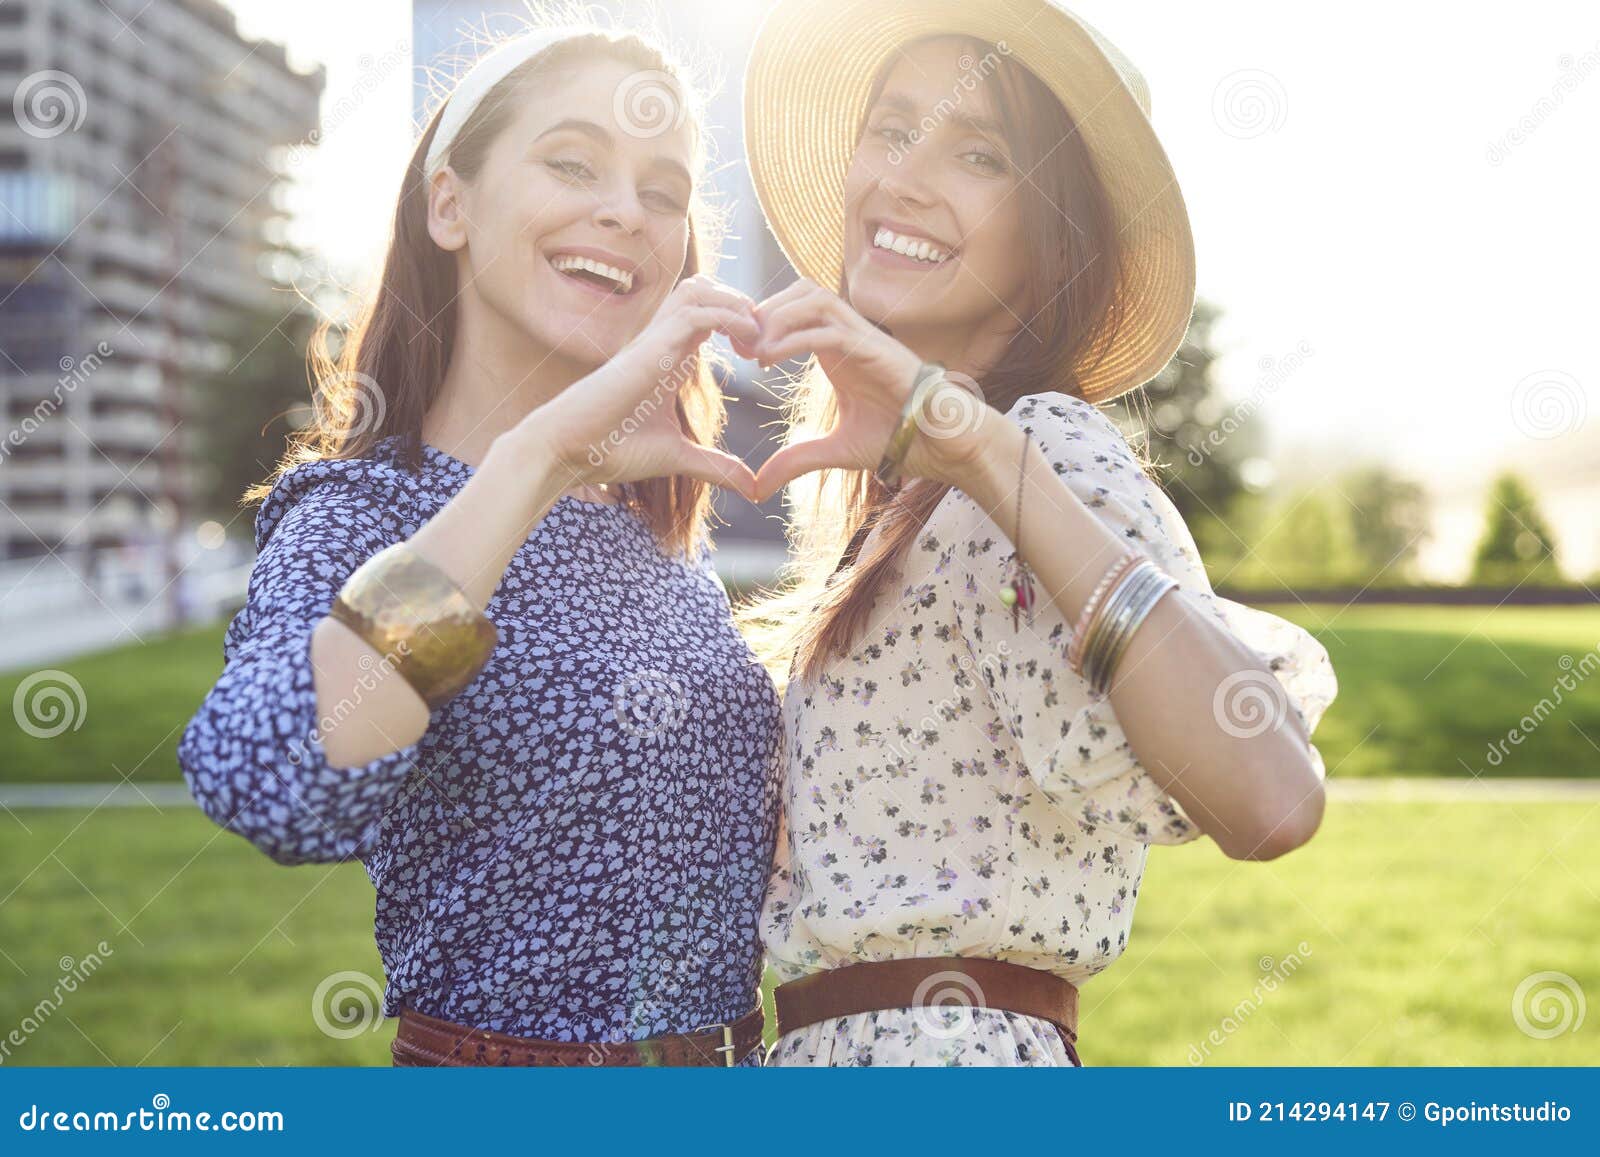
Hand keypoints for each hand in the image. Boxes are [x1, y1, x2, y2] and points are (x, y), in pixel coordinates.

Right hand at [522, 275, 762, 500]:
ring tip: (756, 335)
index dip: (741, 322)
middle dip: (741, 303)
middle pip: (704, 289)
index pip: (708, 314)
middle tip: (764, 339)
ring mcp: (655, 341)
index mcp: (670, 359)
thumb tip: (751, 486)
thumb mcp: (677, 457)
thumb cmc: (611, 449)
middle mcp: (663, 342)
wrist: (569, 451)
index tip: (764, 353)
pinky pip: (694, 312)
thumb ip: (714, 465)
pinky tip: (746, 343)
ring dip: (735, 303)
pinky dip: (727, 317)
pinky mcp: (650, 348)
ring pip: (699, 289)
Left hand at [747, 280, 999, 501]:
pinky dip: (795, 338)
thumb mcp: (835, 450)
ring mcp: (865, 338)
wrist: (943, 445)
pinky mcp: (878, 350)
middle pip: (801, 291)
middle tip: (737, 341)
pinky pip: (831, 330)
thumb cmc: (899, 439)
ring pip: (815, 299)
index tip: (736, 347)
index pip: (795, 310)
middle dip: (765, 309)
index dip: (762, 320)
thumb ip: (796, 460)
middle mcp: (850, 335)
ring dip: (777, 317)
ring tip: (752, 350)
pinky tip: (769, 359)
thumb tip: (757, 486)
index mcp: (839, 349)